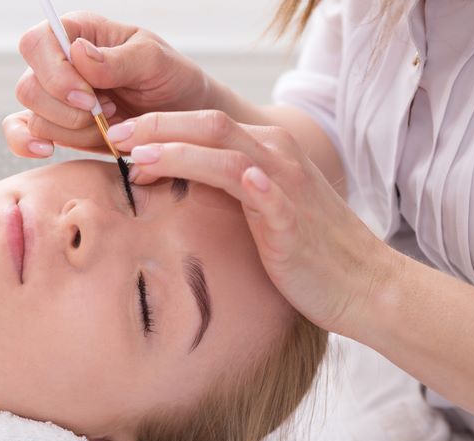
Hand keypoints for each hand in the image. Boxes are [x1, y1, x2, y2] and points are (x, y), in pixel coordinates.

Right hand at [3, 11, 211, 157]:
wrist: (180, 119)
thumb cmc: (170, 80)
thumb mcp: (154, 62)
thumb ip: (117, 60)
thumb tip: (76, 53)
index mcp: (78, 32)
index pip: (37, 43)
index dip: (56, 74)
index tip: (89, 97)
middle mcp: (58, 63)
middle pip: (29, 86)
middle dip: (67, 110)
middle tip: (107, 112)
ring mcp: (54, 98)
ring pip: (33, 117)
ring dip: (71, 130)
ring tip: (107, 125)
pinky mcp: (55, 127)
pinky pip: (21, 133)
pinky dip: (26, 144)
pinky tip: (47, 150)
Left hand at [105, 109, 404, 337]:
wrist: (360, 284)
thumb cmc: (305, 251)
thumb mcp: (260, 209)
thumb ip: (224, 188)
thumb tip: (171, 184)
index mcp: (266, 149)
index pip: (205, 123)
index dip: (159, 123)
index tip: (118, 136)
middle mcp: (277, 155)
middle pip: (209, 124)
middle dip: (156, 125)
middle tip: (112, 135)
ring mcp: (287, 184)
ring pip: (226, 150)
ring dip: (178, 151)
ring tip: (137, 158)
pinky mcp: (293, 219)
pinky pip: (265, 191)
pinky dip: (245, 180)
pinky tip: (224, 177)